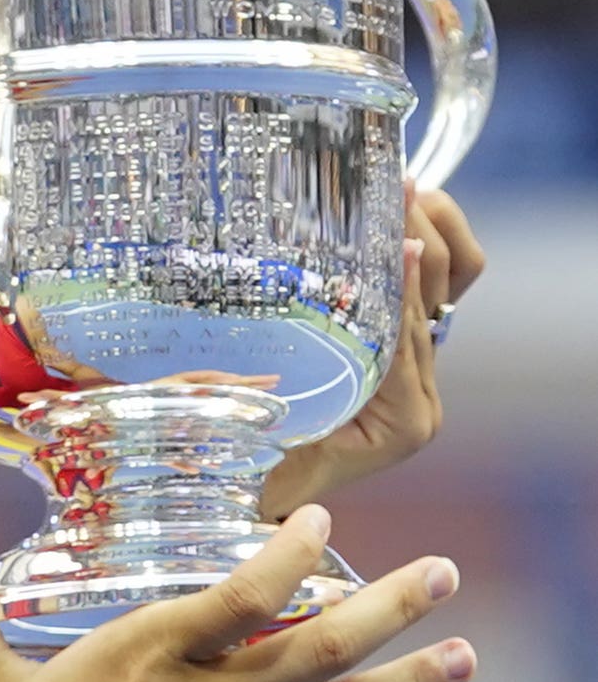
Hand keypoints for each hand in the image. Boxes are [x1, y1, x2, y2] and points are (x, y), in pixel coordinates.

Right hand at [264, 185, 486, 515]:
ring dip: (428, 237)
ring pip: (442, 294)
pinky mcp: (401, 356)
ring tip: (405, 188)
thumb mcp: (264, 439)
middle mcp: (420, 397)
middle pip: (433, 303)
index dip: (400, 288)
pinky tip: (401, 214)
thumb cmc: (262, 472)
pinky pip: (425, 297)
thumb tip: (240, 365)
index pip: (405, 337)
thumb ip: (268, 407)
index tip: (396, 242)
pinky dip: (420, 255)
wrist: (270, 493)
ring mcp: (414, 375)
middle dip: (419, 243)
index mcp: (402, 421)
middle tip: (398, 190)